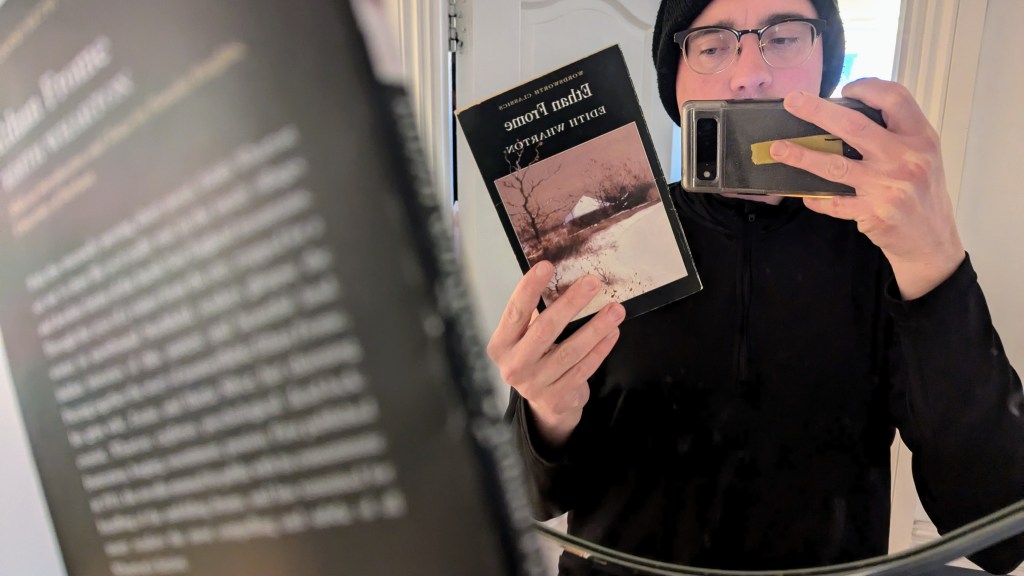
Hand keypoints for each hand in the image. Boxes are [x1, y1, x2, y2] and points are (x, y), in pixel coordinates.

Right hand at [486, 261, 624, 447]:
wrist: (543, 403)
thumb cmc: (536, 356)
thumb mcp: (526, 338)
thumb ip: (537, 314)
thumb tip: (566, 277)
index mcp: (501, 345)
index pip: (515, 312)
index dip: (529, 289)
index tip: (546, 265)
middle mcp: (514, 366)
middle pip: (545, 330)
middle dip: (571, 303)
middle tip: (592, 282)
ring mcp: (535, 385)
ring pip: (570, 351)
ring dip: (595, 327)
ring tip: (615, 309)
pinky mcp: (557, 398)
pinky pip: (583, 369)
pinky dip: (600, 349)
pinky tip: (612, 332)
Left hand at [769, 78, 965, 299]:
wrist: (932, 240)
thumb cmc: (923, 192)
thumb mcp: (922, 155)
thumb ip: (896, 132)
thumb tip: (849, 109)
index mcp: (921, 138)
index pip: (895, 98)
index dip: (868, 87)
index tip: (845, 88)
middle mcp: (906, 159)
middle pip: (855, 126)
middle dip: (818, 111)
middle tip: (792, 100)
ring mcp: (888, 187)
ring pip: (835, 165)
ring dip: (802, 156)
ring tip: (777, 149)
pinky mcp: (873, 213)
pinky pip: (833, 202)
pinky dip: (816, 198)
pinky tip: (804, 194)